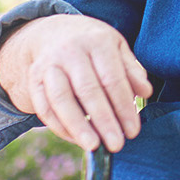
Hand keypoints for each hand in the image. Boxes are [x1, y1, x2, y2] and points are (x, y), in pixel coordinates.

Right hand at [0, 14, 152, 151]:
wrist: (55, 33)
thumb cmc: (94, 46)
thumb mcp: (117, 48)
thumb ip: (131, 70)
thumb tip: (145, 92)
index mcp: (97, 41)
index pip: (112, 78)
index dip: (123, 107)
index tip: (132, 131)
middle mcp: (71, 50)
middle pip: (87, 90)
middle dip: (103, 120)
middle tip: (116, 145)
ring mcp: (49, 64)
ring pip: (61, 99)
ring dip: (78, 126)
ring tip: (93, 147)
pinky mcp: (34, 78)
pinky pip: (44, 107)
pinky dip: (59, 126)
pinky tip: (75, 139)